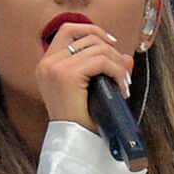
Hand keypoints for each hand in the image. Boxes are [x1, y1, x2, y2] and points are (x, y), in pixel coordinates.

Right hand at [37, 20, 135, 137]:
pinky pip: (101, 61)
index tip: (111, 44)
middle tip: (123, 73)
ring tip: (124, 83)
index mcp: (46, 65)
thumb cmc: (82, 122)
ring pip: (98, 48)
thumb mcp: (92, 90)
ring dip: (117, 64)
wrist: (74, 144)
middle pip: (87, 37)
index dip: (92, 30)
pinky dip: (117, 71)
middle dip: (111, 51)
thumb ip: (106, 69)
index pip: (68, 29)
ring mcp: (55, 67)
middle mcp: (47, 63)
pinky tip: (122, 88)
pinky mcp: (67, 75)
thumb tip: (127, 56)